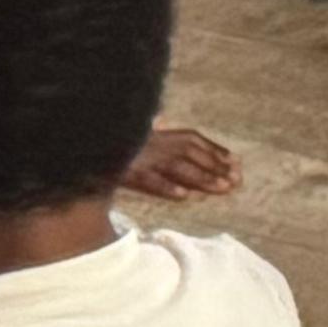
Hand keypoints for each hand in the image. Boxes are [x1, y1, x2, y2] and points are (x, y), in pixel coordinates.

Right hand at [120, 123, 234, 200]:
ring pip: (178, 168)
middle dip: (215, 167)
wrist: (91, 140)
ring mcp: (144, 158)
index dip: (216, 151)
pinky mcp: (129, 173)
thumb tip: (169, 130)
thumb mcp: (139, 133)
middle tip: (236, 180)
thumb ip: (157, 130)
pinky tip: (183, 196)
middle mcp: (156, 143)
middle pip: (191, 155)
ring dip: (201, 178)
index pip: (194, 140)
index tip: (237, 162)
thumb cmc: (117, 141)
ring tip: (221, 188)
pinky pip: (151, 181)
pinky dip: (167, 187)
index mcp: (159, 133)